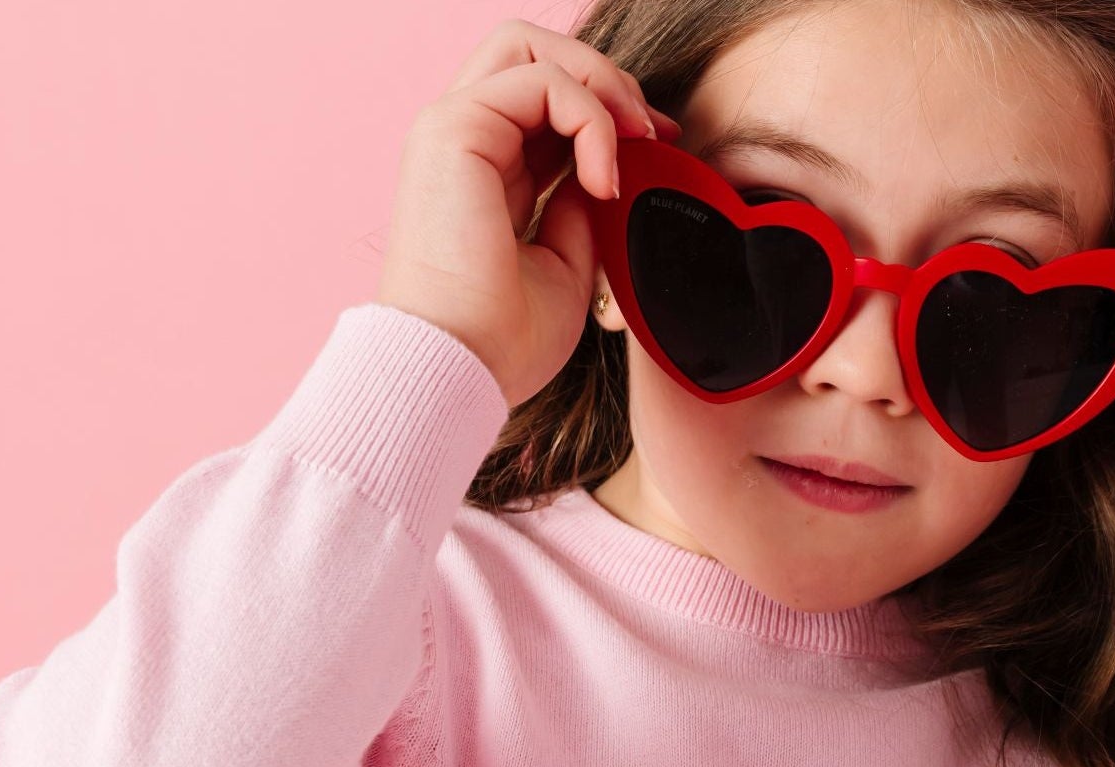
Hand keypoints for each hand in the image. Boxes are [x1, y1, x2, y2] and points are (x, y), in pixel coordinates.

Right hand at [374, 18, 680, 409]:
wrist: (459, 370)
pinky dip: (589, 118)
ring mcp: (454, 128)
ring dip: (599, 84)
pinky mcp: (454, 129)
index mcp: (486, 170)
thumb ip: (583, 206)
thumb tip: (610, 167)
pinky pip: (540, 82)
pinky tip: (604, 178)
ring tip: (635, 141)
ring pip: (531, 47)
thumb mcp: (567, 265)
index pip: (547, 101)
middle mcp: (465, 140)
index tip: (659, 146)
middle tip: (651, 132)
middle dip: (604, 78)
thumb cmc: (505, 341)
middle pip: (534, 51)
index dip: (609, 109)